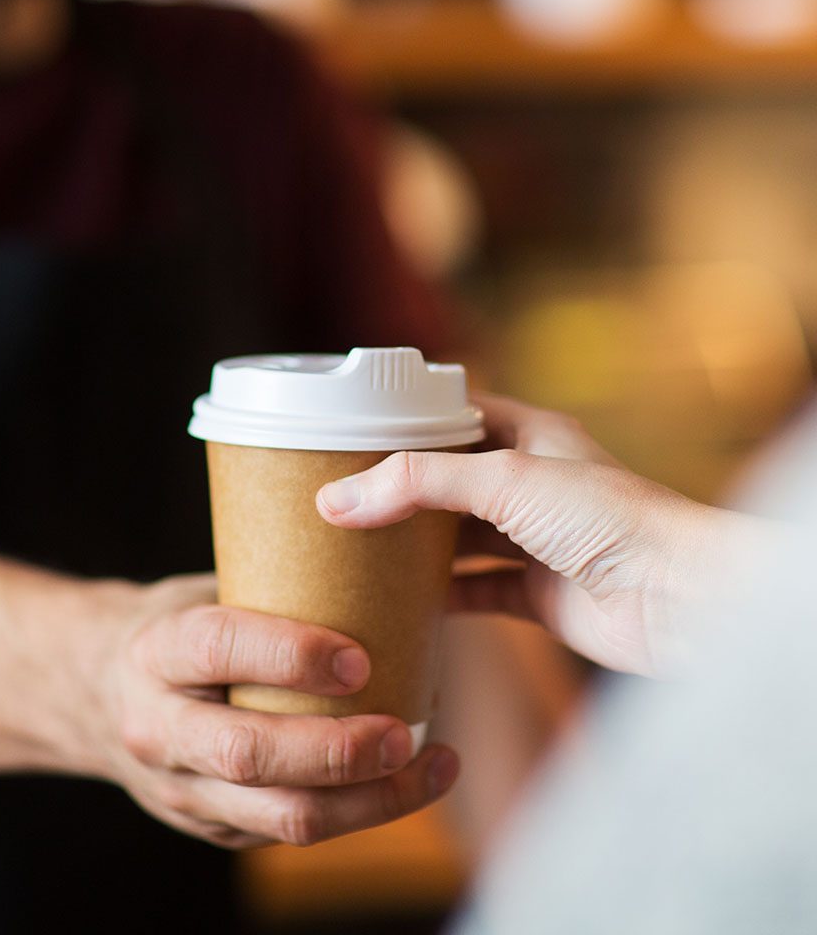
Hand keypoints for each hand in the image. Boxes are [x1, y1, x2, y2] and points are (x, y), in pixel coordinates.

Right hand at [90, 574, 458, 848]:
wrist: (91, 692)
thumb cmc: (171, 627)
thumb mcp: (199, 594)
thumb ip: (268, 595)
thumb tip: (379, 570)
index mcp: (154, 650)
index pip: (216, 649)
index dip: (289, 654)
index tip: (358, 658)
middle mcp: (158, 727)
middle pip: (249, 752)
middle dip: (337, 749)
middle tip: (404, 732)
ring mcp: (180, 789)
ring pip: (279, 816)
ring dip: (368, 800)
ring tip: (432, 766)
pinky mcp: (210, 827)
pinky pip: (289, 831)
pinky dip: (357, 811)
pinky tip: (404, 781)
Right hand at [316, 395, 758, 676]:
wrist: (679, 600)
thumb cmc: (612, 520)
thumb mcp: (504, 480)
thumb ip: (418, 484)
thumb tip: (337, 499)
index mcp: (531, 435)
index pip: (456, 414)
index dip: (407, 420)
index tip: (351, 433)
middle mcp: (531, 484)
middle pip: (449, 481)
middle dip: (399, 489)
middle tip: (340, 495)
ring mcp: (533, 541)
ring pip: (458, 538)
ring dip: (414, 546)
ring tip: (355, 546)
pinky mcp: (536, 595)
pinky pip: (474, 591)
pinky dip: (437, 598)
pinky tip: (398, 601)